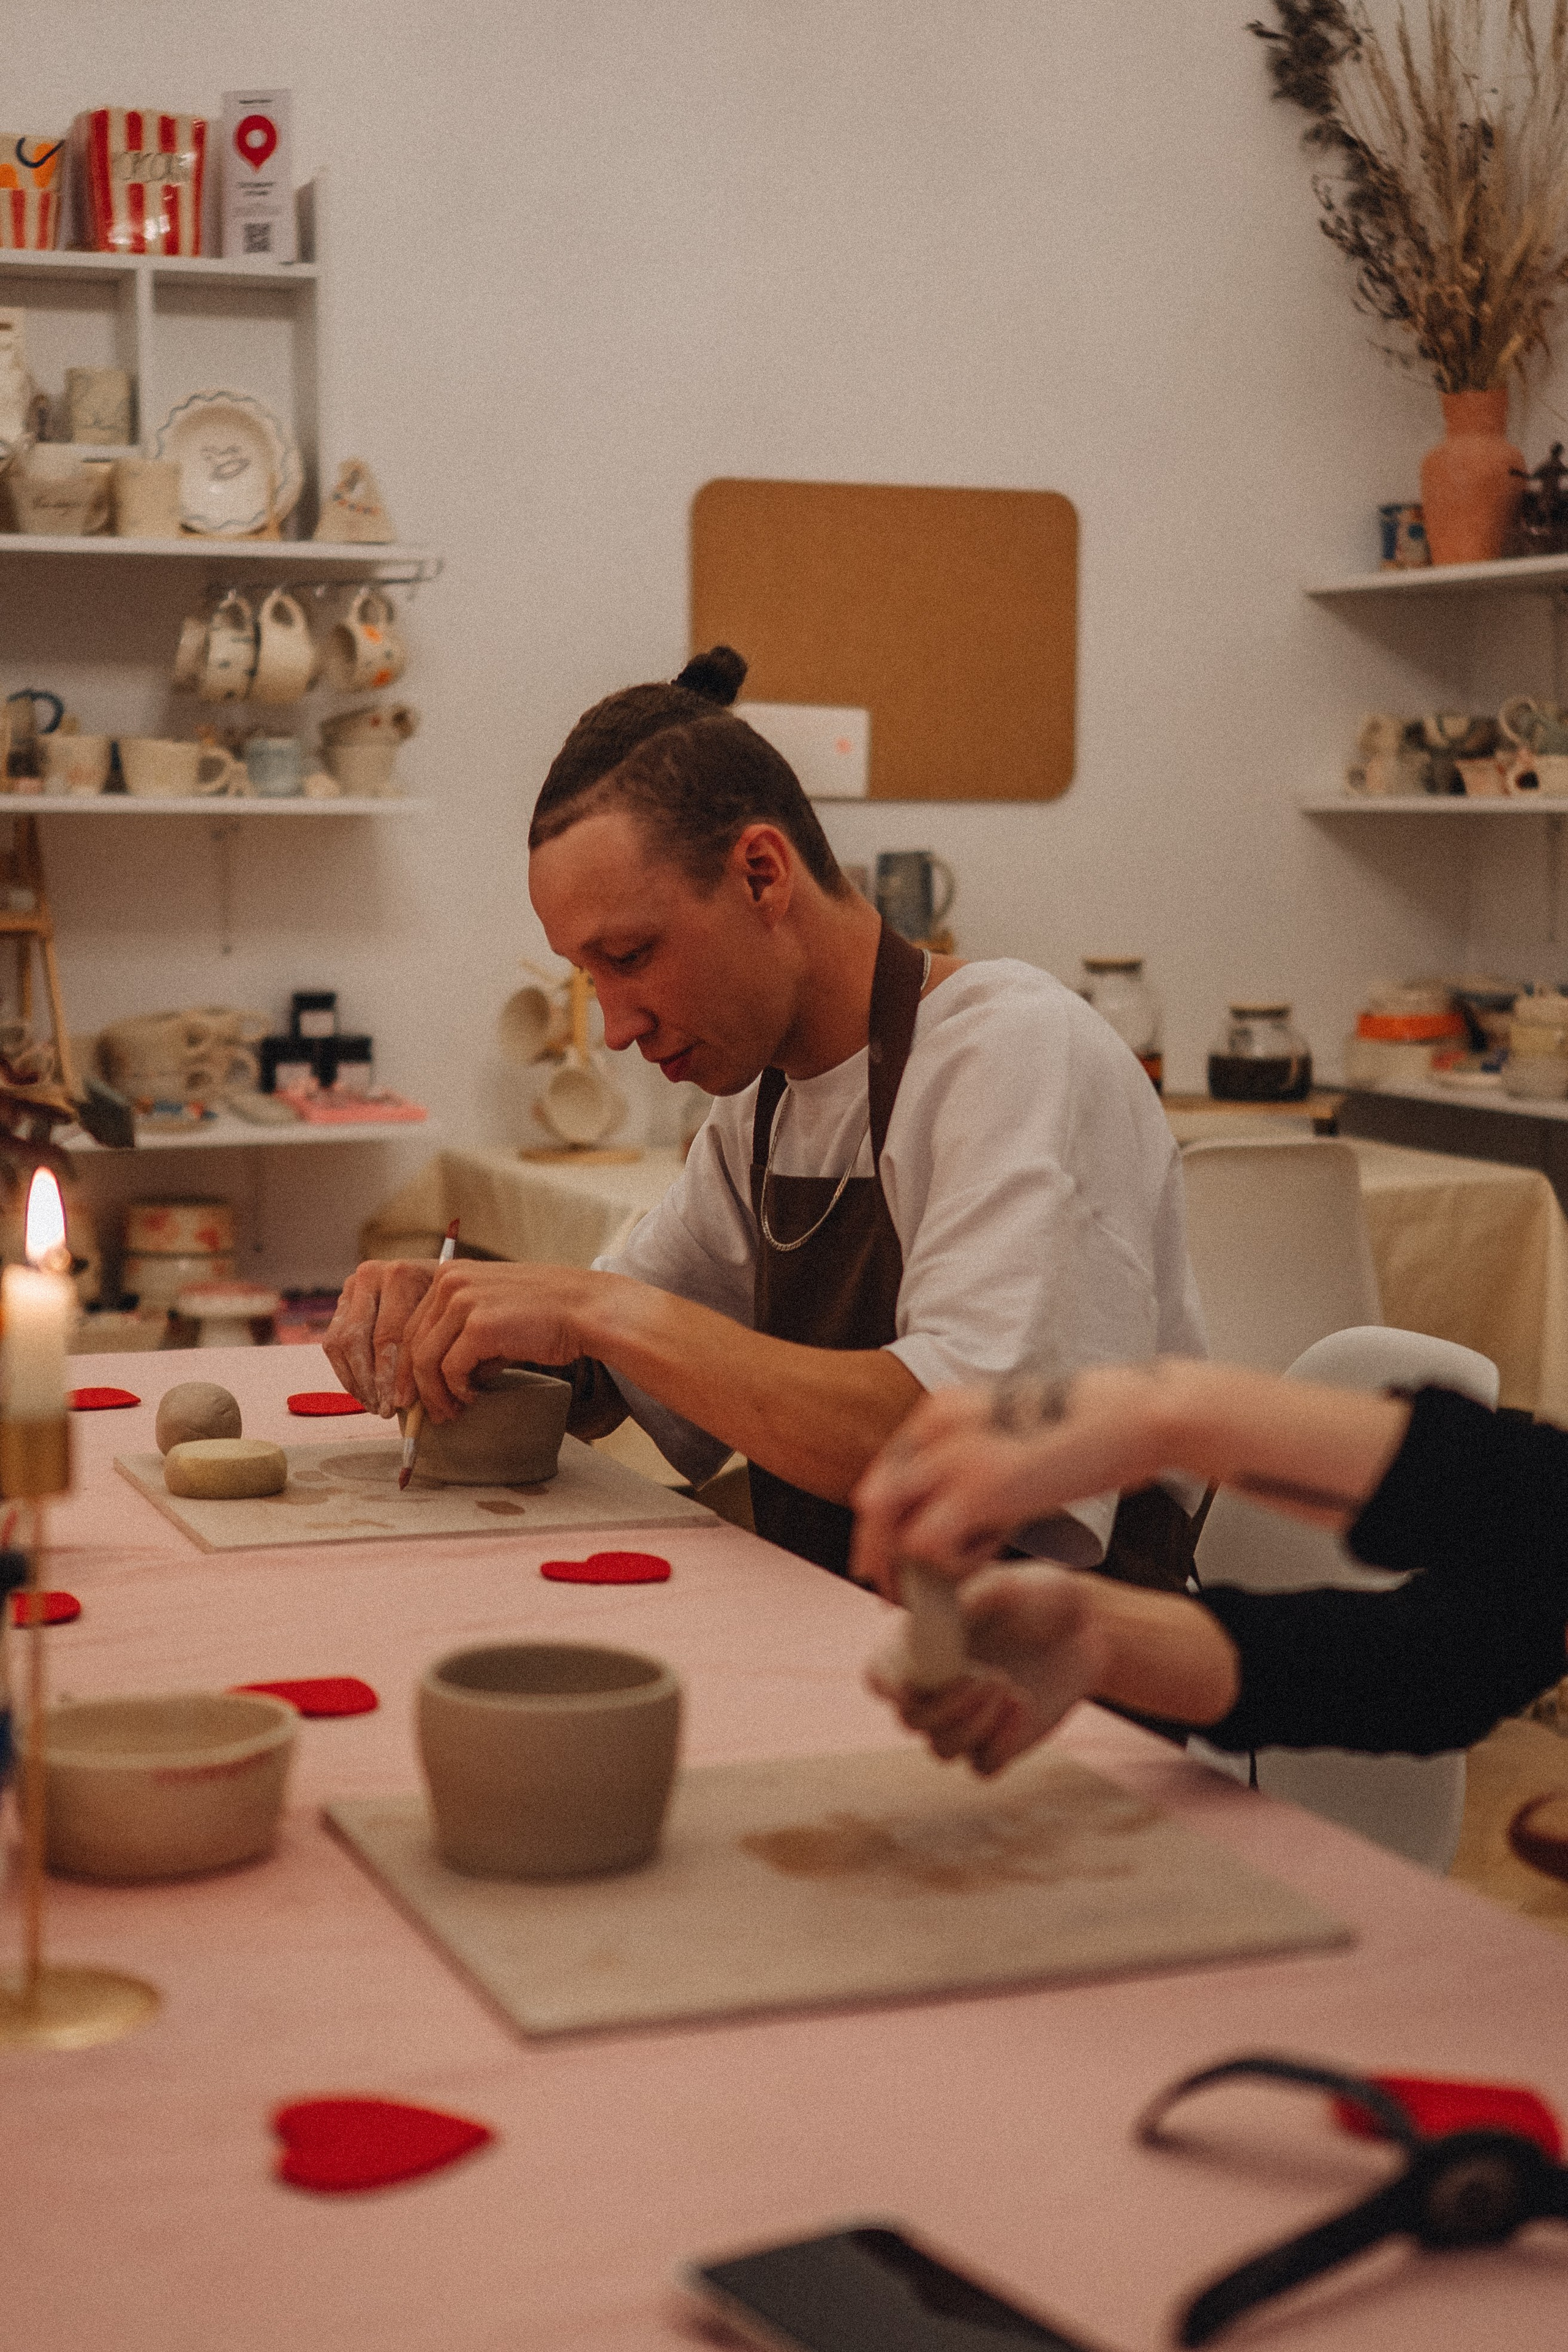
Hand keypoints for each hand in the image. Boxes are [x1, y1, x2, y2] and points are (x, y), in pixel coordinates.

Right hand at [323, 1259, 436, 1415]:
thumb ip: (432, 1350)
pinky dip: (348, 1373)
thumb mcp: (450, 1319)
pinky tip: (365, 1393)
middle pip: (359, 1339)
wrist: (440, 1276)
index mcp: (402, 1276)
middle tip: (385, 1411)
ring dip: (357, 1381)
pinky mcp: (342, 1300)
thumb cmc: (450, 1305)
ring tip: (375, 1406)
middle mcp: (372, 1275)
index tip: (400, 1404)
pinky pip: (333, 1343)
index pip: (389, 1335)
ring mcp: (352, 1286)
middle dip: (372, 1382)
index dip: (392, 1376)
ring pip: (341, 1343)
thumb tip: (414, 1404)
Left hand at [396, 1260, 598, 1420]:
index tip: (412, 1393)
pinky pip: (450, 1369)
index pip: (411, 1325)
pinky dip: (457, 1390)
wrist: (585, 1309)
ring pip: (426, 1360)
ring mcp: (463, 1301)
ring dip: (435, 1394)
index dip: (407, 1365)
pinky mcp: (480, 1326)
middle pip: (411, 1343)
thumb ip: (463, 1334)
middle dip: (415, 1385)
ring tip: (451, 1412)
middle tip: (427, 1414)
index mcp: (450, 1273)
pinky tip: (473, 1397)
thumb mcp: (493, 1310)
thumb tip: (440, 1379)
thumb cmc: (546, 1313)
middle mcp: (450, 1281)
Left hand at [851, 1365, 1180, 1598]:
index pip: (889, 1473)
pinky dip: (943, 1569)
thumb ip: (978, 1463)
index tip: (892, 1558)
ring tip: (936, 1592)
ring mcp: (953, 1457)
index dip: (887, 1522)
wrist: (1134, 1414)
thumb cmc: (1090, 1429)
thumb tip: (965, 1513)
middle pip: (875, 1500)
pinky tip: (980, 1567)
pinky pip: (927, 1545)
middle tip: (891, 1591)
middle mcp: (935, 1427)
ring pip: (890, 1526)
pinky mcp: (978, 1489)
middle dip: (878, 1552)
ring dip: (907, 1567)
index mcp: (942, 1410)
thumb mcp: (1013, 1434)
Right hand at [867, 1564, 1110, 1775]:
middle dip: (945, 1704)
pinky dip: (1000, 1741)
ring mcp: (963, 1720)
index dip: (895, 1681)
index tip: (931, 1672)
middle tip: (987, 1676)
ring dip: (974, 1722)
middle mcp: (934, 1688)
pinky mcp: (995, 1744)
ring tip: (1008, 1684)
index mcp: (919, 1645)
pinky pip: (982, 1765)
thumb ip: (970, 1601)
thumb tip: (941, 1619)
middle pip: (909, 1720)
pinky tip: (1022, 1704)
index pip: (880, 1677)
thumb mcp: (1007, 1586)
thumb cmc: (1035, 1595)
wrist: (1082, 1626)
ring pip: (942, 1748)